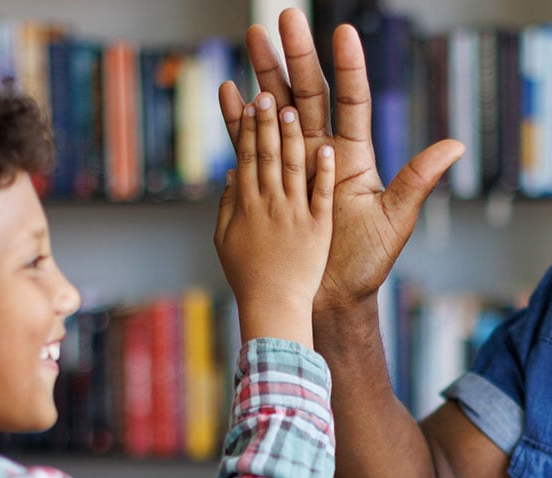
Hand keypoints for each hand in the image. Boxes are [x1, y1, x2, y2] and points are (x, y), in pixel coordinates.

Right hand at [213, 91, 335, 346]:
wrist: (275, 310)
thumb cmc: (248, 278)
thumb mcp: (224, 241)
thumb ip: (228, 206)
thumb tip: (232, 174)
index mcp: (247, 204)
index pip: (248, 156)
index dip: (248, 128)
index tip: (249, 102)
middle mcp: (271, 204)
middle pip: (268, 153)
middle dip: (268, 122)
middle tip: (267, 93)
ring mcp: (296, 214)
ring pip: (293, 167)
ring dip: (293, 137)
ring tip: (294, 110)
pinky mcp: (318, 229)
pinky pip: (321, 196)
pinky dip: (324, 174)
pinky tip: (327, 151)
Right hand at [219, 8, 463, 311]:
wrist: (331, 296)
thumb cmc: (366, 262)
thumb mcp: (395, 219)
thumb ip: (418, 180)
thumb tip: (456, 146)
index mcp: (352, 155)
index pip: (351, 99)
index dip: (349, 67)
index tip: (343, 32)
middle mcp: (322, 151)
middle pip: (307, 92)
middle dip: (295, 54)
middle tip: (283, 17)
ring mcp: (293, 163)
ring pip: (276, 108)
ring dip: (264, 73)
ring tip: (252, 37)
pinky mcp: (271, 182)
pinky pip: (251, 144)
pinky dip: (238, 119)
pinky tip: (230, 90)